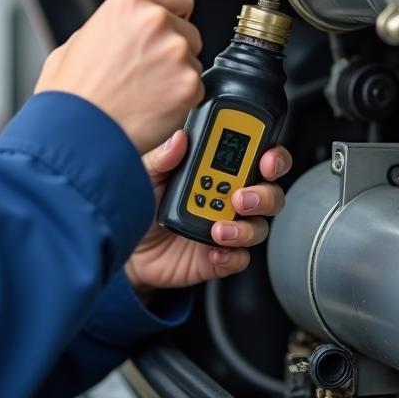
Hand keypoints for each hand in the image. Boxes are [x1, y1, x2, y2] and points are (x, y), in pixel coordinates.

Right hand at [33, 0, 203, 154]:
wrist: (77, 132)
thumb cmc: (72, 94)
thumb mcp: (77, 42)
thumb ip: (109, 27)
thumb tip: (120, 31)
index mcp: (128, 4)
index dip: (173, 15)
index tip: (171, 27)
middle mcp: (155, 21)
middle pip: (187, 31)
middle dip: (172, 50)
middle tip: (145, 72)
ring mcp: (175, 52)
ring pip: (192, 61)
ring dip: (176, 76)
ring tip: (144, 92)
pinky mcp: (189, 84)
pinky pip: (195, 89)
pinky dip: (180, 100)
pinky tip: (152, 106)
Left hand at [124, 131, 291, 298]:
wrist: (127, 246)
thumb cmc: (141, 203)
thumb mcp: (146, 175)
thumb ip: (161, 157)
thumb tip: (179, 139)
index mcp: (217, 172)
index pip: (256, 159)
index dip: (272, 156)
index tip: (266, 159)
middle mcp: (229, 199)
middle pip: (270, 193)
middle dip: (264, 195)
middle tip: (241, 198)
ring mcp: (228, 228)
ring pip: (259, 227)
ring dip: (245, 228)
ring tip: (219, 229)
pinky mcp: (220, 257)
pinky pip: (240, 258)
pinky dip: (232, 256)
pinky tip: (215, 252)